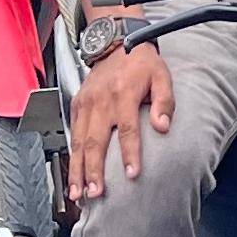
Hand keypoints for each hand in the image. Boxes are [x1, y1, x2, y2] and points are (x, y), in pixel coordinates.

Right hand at [68, 40, 172, 202]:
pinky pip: (73, 135)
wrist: (115, 43)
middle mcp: (101, 101)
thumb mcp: (161, 76)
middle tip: (96, 193)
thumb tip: (163, 126)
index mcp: (123, 94)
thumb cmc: (140, 63)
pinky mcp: (76, 106)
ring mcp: (85, 104)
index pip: (128, 129)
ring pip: (79, 143)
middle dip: (94, 170)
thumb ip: (164, 101)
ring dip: (78, 170)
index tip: (132, 174)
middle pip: (96, 142)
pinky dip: (72, 157)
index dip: (130, 153)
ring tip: (78, 193)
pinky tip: (74, 175)